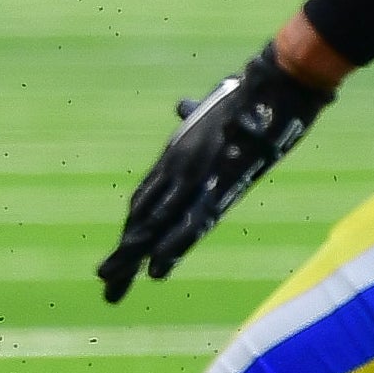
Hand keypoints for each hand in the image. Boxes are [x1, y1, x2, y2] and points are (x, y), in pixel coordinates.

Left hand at [98, 46, 331, 303]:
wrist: (269, 90)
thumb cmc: (245, 96)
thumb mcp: (212, 108)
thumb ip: (194, 113)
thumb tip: (180, 104)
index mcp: (177, 155)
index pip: (146, 198)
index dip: (134, 226)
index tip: (121, 249)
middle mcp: (176, 168)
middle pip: (142, 217)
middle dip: (125, 252)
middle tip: (105, 281)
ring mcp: (191, 177)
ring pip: (154, 224)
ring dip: (132, 255)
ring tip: (109, 282)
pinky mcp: (214, 185)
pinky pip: (188, 224)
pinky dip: (171, 247)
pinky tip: (154, 271)